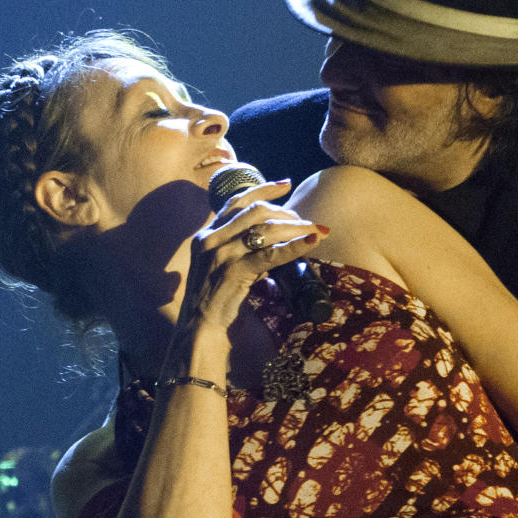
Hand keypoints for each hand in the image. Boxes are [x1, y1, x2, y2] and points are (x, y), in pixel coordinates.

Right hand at [186, 179, 328, 331]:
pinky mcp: (234, 272)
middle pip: (256, 212)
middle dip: (287, 213)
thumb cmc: (215, 305)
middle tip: (309, 221)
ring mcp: (221, 255)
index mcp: (206, 236)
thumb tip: (272, 242)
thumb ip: (239, 251)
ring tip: (318, 231)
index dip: (263, 190)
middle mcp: (211, 240)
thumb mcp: (221, 269)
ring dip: (296, 227)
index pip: (236, 202)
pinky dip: (294, 246)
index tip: (286, 184)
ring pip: (265, 229)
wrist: (199, 333)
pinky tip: (312, 242)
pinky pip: (270, 255)